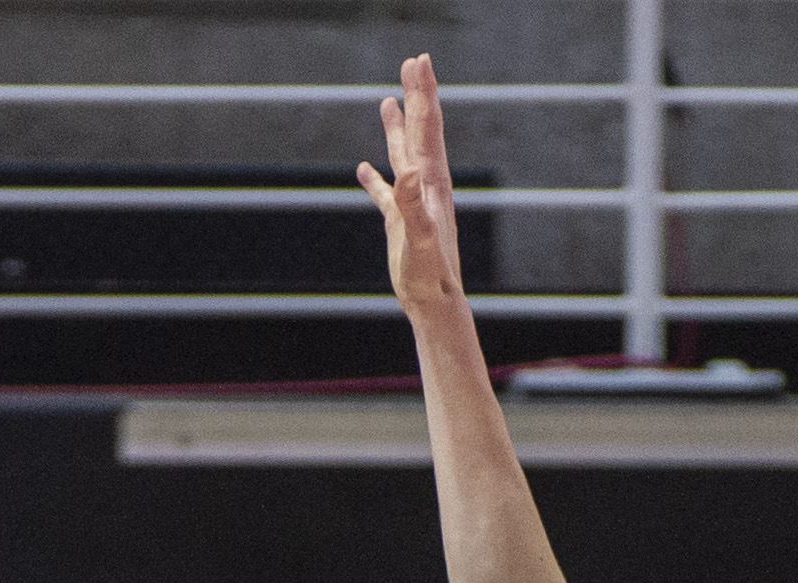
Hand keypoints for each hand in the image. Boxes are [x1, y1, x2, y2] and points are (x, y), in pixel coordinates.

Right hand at [356, 53, 465, 316]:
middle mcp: (425, 187)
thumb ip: (412, 205)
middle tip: (413, 63)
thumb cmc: (428, 274)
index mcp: (431, 183)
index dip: (422, 95)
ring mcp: (412, 204)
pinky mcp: (400, 224)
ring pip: (403, 155)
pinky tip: (363, 170)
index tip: (419, 62)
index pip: (426, 129)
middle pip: (420, 132)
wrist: (434, 304)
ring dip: (397, 128)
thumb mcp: (419, 237)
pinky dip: (376, 179)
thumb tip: (408, 171)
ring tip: (389, 100)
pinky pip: (386, 193)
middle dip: (417, 96)